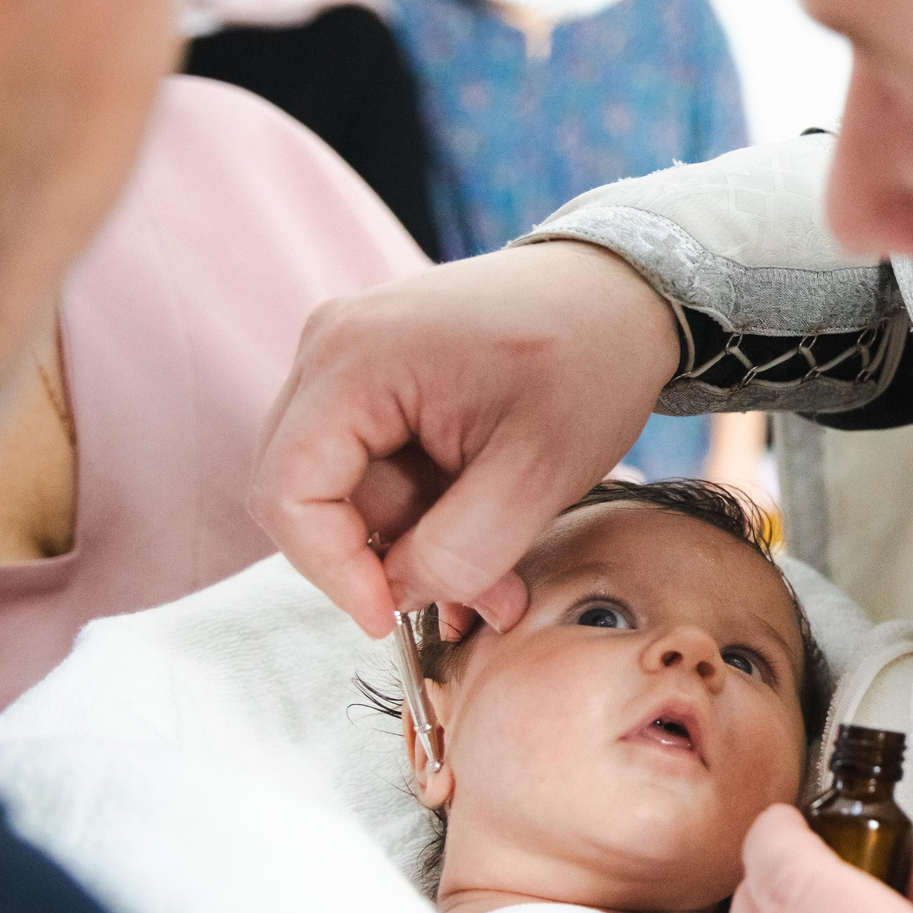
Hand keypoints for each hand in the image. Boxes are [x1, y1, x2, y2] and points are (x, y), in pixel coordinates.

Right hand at [248, 240, 678, 635]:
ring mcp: (353, 358)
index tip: (394, 619)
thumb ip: (462, 550)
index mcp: (353, 358)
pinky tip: (490, 527)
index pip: (287, 494)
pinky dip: (428, 510)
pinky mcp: (381, 374)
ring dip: (421, 542)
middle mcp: (331, 348)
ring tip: (504, 571)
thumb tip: (400, 596)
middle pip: (314, 494)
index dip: (332, 571)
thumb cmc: (592, 360)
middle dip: (390, 561)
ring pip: (353, 489)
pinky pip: (379, 464)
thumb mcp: (539, 472)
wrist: (624, 293)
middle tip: (479, 600)